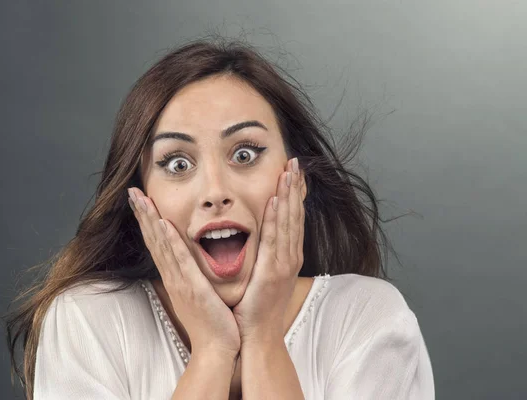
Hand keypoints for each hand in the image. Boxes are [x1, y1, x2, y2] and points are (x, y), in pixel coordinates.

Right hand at [128, 187, 240, 358]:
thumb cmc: (212, 322)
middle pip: (153, 240)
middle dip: (143, 214)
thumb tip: (191, 262)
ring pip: (161, 245)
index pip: (158, 243)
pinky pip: (180, 262)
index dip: (148, 220)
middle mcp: (173, 276)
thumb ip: (194, 276)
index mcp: (176, 276)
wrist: (217, 349)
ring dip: (150, 221)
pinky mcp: (192, 288)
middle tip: (132, 191)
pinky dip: (170, 243)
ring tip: (141, 199)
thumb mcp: (200, 294)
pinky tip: (163, 225)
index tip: (141, 199)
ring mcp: (180, 282)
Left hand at [232, 157, 305, 342]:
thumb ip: (267, 256)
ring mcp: (284, 263)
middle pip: (295, 215)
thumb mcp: (265, 275)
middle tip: (295, 162)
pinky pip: (274, 239)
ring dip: (289, 195)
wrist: (259, 335)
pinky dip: (276, 218)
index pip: (293, 218)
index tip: (294, 172)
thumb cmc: (258, 306)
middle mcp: (290, 256)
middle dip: (295, 187)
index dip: (295, 194)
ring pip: (288, 222)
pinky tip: (275, 200)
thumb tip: (264, 238)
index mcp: (287, 256)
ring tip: (289, 171)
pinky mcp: (273, 271)